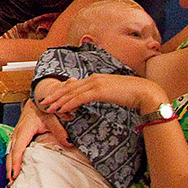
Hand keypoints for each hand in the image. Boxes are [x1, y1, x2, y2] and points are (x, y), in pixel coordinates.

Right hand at [7, 104, 70, 180]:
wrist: (36, 100)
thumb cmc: (43, 109)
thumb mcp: (53, 119)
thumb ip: (60, 132)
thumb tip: (68, 144)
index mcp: (24, 131)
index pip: (18, 150)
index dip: (16, 163)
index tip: (15, 175)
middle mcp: (17, 133)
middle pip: (10, 154)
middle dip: (9, 169)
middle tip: (10, 183)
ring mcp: (16, 134)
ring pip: (9, 152)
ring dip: (9, 166)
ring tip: (10, 179)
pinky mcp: (17, 135)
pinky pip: (11, 149)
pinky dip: (10, 160)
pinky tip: (12, 167)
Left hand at [38, 74, 167, 117]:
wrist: (145, 92)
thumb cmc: (132, 95)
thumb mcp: (114, 93)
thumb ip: (104, 93)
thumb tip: (98, 97)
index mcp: (96, 78)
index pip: (74, 85)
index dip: (62, 91)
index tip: (53, 96)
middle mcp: (93, 78)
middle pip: (69, 87)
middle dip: (55, 95)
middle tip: (43, 101)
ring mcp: (96, 83)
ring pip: (71, 93)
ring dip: (58, 100)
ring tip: (48, 107)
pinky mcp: (99, 91)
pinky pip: (79, 98)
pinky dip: (68, 103)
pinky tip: (61, 109)